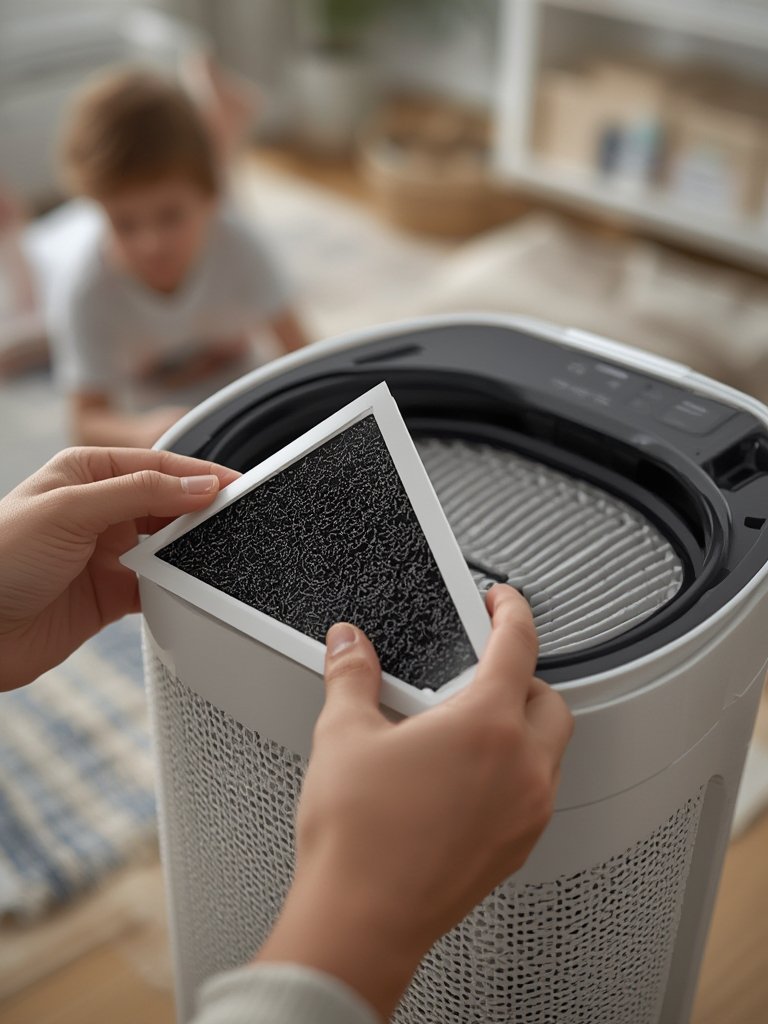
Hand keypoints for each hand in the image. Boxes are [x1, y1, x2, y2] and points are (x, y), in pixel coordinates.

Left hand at [0, 447, 238, 689]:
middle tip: (239, 521)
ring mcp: (107, 553)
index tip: (236, 486)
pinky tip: (192, 588)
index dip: (199, 474)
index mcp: (88, 474)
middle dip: (202, 512)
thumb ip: (137, 493)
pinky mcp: (111, 594)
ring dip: (192, 550)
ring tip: (222, 554)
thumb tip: (197, 483)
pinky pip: (160, 586)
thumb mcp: (69, 510)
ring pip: (169, 545)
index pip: (158, 465)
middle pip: (169, 504)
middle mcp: (100, 510)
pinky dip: (179, 587)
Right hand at [257, 585, 572, 1018]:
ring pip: (550, 748)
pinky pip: (538, 791)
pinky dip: (518, 769)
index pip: (518, 645)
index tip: (502, 601)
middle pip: (548, 697)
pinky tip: (470, 777)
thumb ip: (352, 676)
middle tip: (481, 669)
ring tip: (470, 725)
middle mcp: (521, 767)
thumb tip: (349, 646)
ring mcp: (526, 812)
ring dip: (523, 724)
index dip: (512, 611)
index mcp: (486, 725)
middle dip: (522, 675)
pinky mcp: (518, 847)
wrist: (361, 920)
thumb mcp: (344, 735)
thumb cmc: (359, 839)